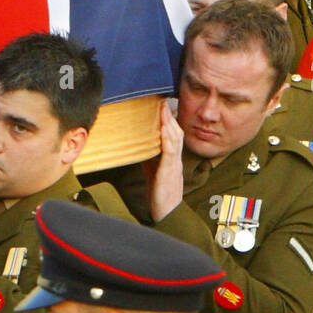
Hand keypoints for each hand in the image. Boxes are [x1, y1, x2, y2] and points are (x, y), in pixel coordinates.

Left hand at [148, 100, 184, 221]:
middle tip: (162, 99)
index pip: (172, 134)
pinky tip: (163, 129)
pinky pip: (170, 153)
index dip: (168, 119)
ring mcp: (174, 165)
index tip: (161, 103)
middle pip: (175, 132)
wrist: (167, 212)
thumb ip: (149, 156)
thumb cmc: (160, 193)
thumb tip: (137, 143)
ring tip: (162, 108)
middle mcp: (175, 159)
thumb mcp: (153, 170)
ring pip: (175, 139)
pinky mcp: (169, 172)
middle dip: (169, 115)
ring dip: (168, 122)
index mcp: (172, 157)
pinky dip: (167, 139)